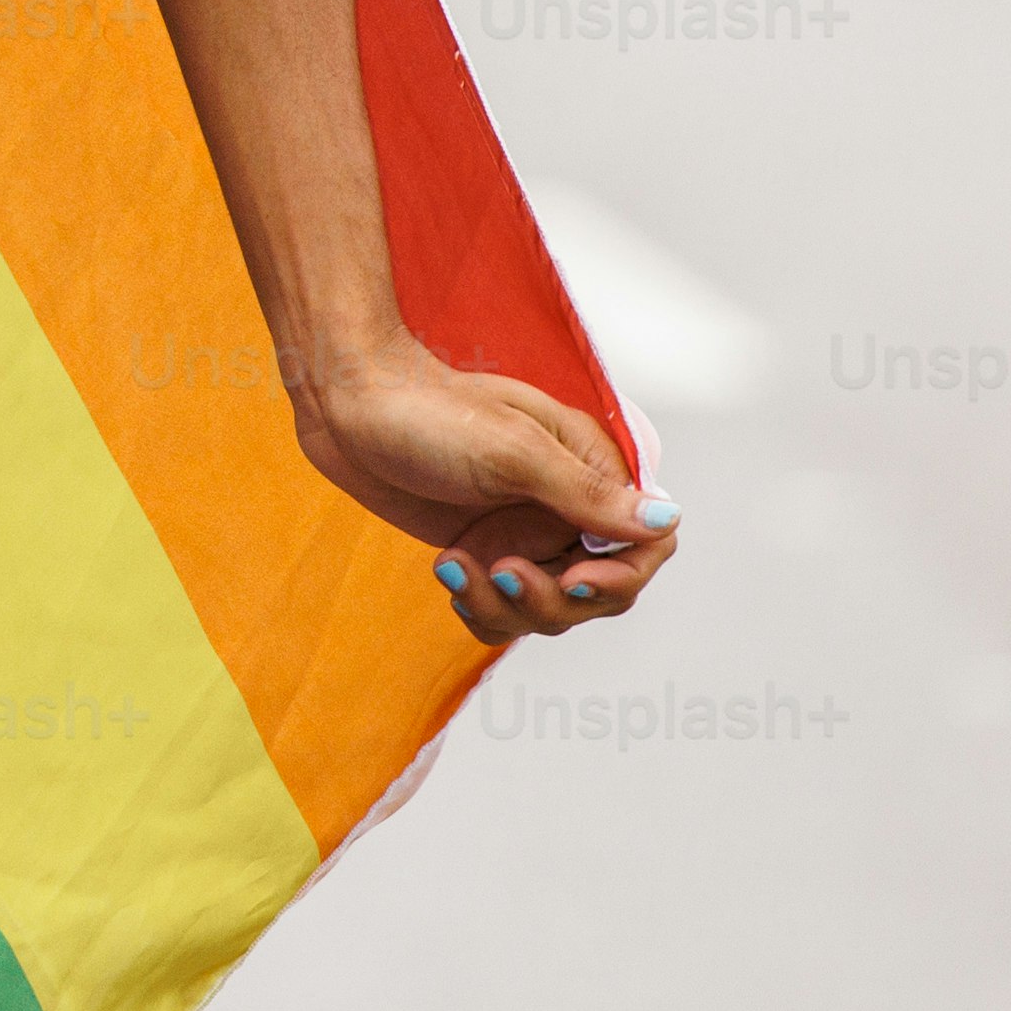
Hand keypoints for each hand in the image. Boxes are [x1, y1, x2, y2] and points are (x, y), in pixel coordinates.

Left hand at [295, 332, 677, 641]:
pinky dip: (480, 605)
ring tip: (456, 567)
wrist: (343, 403)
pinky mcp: (484, 549)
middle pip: (601, 591)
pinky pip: (504, 607)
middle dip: (552, 599)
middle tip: (502, 573)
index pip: (646, 544)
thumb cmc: (424, 408)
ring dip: (505, 605)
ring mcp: (523, 530)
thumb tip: (667, 519)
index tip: (572, 580)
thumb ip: (586, 494)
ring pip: (550, 608)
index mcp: (588, 468)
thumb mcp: (511, 451)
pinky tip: (447, 572)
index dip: (620, 576)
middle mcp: (564, 505)